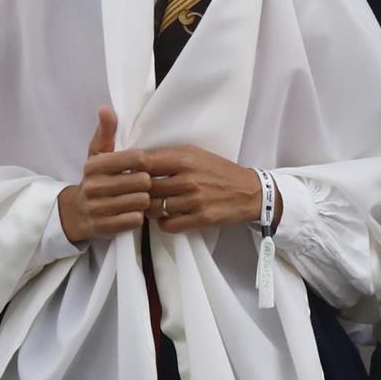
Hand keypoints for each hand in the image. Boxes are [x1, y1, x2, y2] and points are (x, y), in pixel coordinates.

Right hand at [57, 107, 150, 243]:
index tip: (141, 166)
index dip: (145, 163)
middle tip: (140, 185)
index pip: (137, 158)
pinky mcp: (103, 227)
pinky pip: (135, 220)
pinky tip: (131, 212)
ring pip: (141, 201)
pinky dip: (137, 217)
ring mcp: (97, 208)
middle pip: (143, 181)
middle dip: (146, 183)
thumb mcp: (97, 154)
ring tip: (136, 198)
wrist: (75, 213)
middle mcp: (94, 186)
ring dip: (143, 201)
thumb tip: (106, 108)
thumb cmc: (95, 179)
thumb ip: (106, 132)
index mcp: (95, 165)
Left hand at [140, 145, 263, 233]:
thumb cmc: (219, 171)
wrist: (250, 192)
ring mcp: (195, 200)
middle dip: (139, 192)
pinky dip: (163, 223)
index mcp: (185, 159)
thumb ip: (169, 156)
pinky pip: (168, 225)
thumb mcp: (196, 154)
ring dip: (150, 209)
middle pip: (146, 188)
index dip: (132, 170)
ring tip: (154, 206)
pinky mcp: (201, 218)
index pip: (145, 163)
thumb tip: (136, 161)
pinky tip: (167, 217)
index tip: (130, 175)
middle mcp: (189, 179)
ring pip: (154, 208)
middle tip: (139, 195)